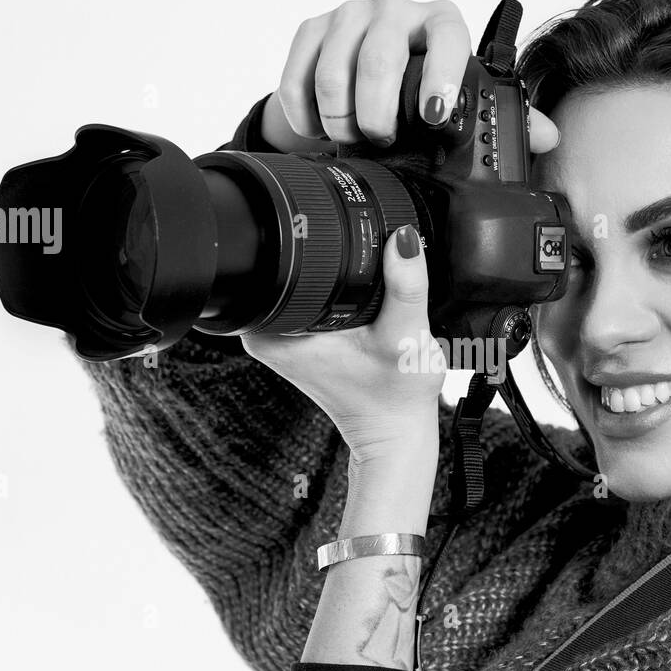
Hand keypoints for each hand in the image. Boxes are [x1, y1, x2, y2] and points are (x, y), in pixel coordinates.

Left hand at [239, 224, 443, 467]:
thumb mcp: (405, 337)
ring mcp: (280, 336)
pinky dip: (339, 297)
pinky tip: (363, 315)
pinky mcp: (298, 338)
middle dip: (336, 264)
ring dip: (339, 281)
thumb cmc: (395, 397)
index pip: (282, 260)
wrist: (397, 432)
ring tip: (371, 314)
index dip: (325, 244)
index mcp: (273, 331)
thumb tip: (401, 238)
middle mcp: (265, 333)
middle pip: (294, 265)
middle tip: (374, 304)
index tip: (367, 270)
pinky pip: (313, 299)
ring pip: (306, 280)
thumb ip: (404, 286)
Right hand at [258, 0, 560, 153]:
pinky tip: (319, 131)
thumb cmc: (420, 94)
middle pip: (380, 58)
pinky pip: (299, 76)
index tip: (433, 116)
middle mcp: (396, 11)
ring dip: (339, 119)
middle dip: (375, 112)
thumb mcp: (463, 105)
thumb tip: (547, 136)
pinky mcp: (312, 29)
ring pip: (334, 71)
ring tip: (350, 140)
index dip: (439, 75)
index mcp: (440, 24)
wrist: (363, 84)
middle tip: (379, 140)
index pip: (445, 35)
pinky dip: (306, 116)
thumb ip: (506, 119)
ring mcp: (351, 17)